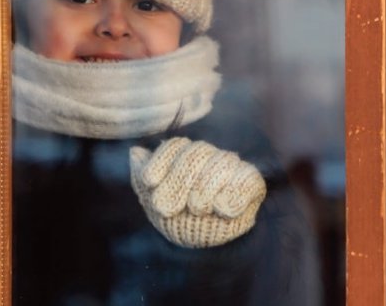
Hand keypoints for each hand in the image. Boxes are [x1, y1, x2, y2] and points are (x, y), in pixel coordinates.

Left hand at [130, 137, 266, 247]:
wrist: (201, 240)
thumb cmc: (175, 214)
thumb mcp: (152, 197)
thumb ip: (142, 174)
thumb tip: (134, 152)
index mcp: (185, 153)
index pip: (175, 146)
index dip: (160, 162)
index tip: (148, 181)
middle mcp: (209, 155)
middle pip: (196, 154)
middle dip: (178, 181)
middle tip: (165, 207)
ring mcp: (231, 167)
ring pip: (220, 164)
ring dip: (205, 188)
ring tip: (195, 208)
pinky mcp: (251, 182)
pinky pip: (247, 180)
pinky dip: (234, 194)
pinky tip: (221, 209)